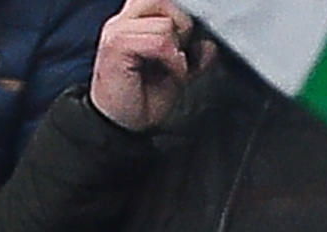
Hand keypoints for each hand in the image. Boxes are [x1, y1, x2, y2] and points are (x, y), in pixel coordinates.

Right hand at [87, 0, 192, 131]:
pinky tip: (169, 75)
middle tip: (177, 57)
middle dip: (182, 28)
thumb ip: (192, 56)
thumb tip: (209, 45)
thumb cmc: (142, 99)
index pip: (163, 1)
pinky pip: (160, 41)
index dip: (182, 18)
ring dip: (177, 49)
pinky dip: (173, 61)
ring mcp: (118, 30)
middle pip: (165, 2)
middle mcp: (124, 21)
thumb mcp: (176, 74)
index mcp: (134, 22)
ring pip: (166, 23)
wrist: (121, 125)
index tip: (187, 43)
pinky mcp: (118, 44)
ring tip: (171, 68)